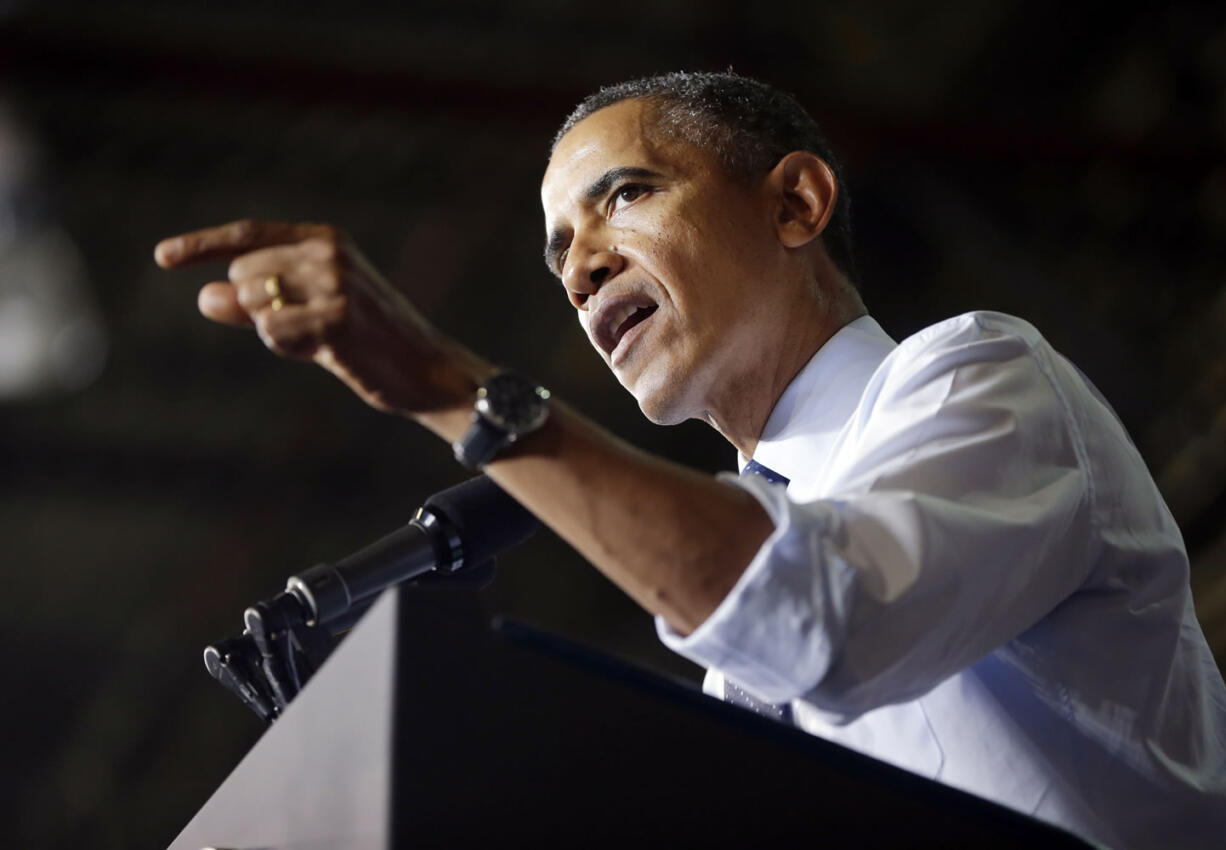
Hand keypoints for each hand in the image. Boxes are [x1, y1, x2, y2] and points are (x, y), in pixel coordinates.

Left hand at [155, 219, 484, 416]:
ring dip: (274, 331)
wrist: (427, 370)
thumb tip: (203, 297)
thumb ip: (257, 303)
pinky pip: (273, 332)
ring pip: (255, 303)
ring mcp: (334, 283)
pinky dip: (288, 348)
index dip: (201, 245)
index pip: (247, 235)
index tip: (163, 257)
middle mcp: (329, 252)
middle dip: (255, 308)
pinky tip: (326, 351)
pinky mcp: (336, 318)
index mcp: (325, 239)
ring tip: (320, 340)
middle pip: (243, 275)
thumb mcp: (308, 313)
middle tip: (304, 329)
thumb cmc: (367, 341)